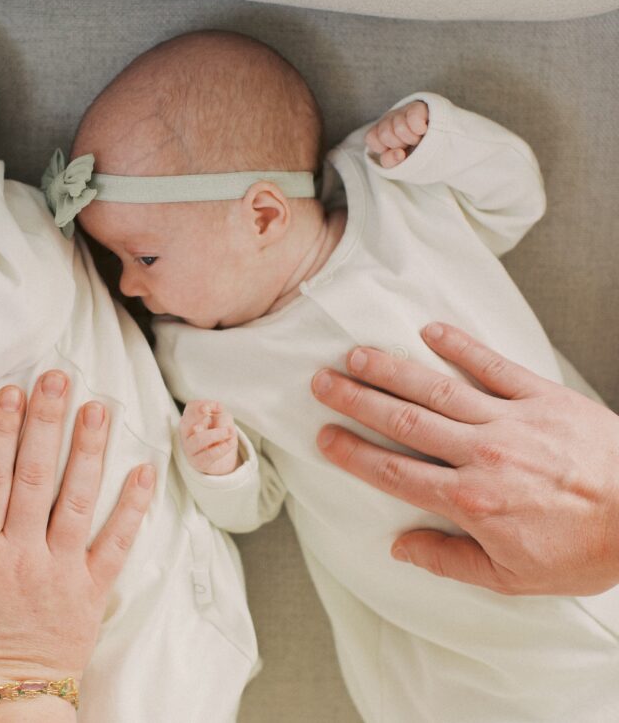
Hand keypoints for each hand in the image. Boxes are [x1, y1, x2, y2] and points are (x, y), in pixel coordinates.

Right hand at [0, 370, 155, 707]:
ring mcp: (62, 570)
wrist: (7, 700)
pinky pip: (117, 543)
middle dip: (46, 423)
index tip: (10, 393)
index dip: (0, 432)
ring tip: (98, 408)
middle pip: (35, 477)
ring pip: (78, 500)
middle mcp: (22, 555)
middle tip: (58, 380)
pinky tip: (143, 471)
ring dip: (89, 451)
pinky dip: (132, 507)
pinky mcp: (93, 588)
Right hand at [180, 400, 239, 474]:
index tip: (209, 410)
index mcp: (189, 418)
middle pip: (190, 423)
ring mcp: (190, 448)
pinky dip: (221, 448)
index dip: (200, 405)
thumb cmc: (218, 431)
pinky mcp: (198, 462)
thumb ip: (217, 408)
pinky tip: (229, 444)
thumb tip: (213, 408)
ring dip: (216, 434)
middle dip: (207, 422)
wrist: (221, 456)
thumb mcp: (221, 416)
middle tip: (227, 426)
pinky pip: (208, 455)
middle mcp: (186, 433)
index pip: (191, 407)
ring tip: (230, 433)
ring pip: (198, 439)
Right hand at [311, 322, 618, 595]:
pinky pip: (493, 365)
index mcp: (470, 501)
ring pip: (437, 390)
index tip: (325, 437)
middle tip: (322, 382)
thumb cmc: (585, 549)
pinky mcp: (542, 397)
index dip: (353, 453)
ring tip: (356, 355)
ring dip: (392, 370)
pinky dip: (461, 347)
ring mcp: (510, 420)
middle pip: (403, 421)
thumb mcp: (513, 576)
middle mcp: (480, 454)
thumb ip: (450, 560)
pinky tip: (431, 331)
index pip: (394, 472)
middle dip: (357, 400)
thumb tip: (400, 548)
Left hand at [365, 100, 428, 167]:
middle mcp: (390, 117)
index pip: (371, 137)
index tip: (395, 149)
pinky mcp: (419, 107)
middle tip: (408, 144)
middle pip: (385, 134)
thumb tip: (399, 154)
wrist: (435, 137)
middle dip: (399, 144)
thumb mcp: (397, 160)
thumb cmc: (412, 151)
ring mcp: (403, 110)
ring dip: (411, 139)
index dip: (382, 148)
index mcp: (380, 129)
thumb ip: (390, 161)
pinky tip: (423, 131)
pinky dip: (418, 128)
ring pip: (399, 128)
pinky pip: (413, 118)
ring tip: (417, 138)